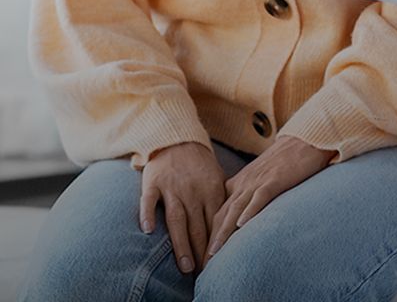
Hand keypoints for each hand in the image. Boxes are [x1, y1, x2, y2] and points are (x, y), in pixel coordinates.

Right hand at [140, 141, 225, 274]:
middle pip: (197, 226)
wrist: (177, 138)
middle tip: (203, 274)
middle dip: (201, 252)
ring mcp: (172, 187)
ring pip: (177, 219)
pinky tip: (148, 230)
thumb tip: (233, 227)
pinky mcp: (153, 182)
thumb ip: (223, 201)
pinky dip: (148, 213)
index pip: (215, 223)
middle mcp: (192, 191)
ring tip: (185, 266)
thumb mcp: (216, 179)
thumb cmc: (199, 165)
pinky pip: (149, 200)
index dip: (216, 245)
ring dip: (181, 243)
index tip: (217, 265)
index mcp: (211, 190)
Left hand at [203, 135, 332, 264]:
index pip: (218, 212)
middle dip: (212, 240)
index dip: (210, 235)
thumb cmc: (285, 161)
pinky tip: (242, 225)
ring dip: (224, 231)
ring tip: (215, 252)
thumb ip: (250, 195)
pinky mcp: (275, 180)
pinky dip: (250, 211)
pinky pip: (260, 197)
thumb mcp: (261, 178)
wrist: (304, 140)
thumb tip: (242, 220)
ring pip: (236, 209)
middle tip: (204, 264)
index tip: (204, 257)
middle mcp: (244, 183)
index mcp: (240, 183)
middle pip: (222, 214)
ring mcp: (258, 181)